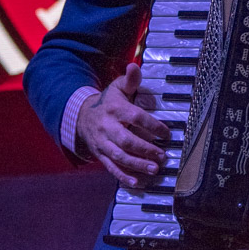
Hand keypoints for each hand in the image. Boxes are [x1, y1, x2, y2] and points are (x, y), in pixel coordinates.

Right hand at [77, 63, 170, 187]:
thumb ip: (130, 80)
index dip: (152, 125)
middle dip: (145, 149)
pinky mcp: (100, 155)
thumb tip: (134, 66)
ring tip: (154, 169)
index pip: (135, 117)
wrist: (81, 117)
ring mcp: (102, 143)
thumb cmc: (108, 102)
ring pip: (119, 156)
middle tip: (162, 156)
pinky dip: (123, 177)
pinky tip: (136, 183)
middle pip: (126, 140)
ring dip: (137, 165)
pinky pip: (111, 168)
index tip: (167, 133)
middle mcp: (107, 127)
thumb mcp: (118, 88)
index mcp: (114, 109)